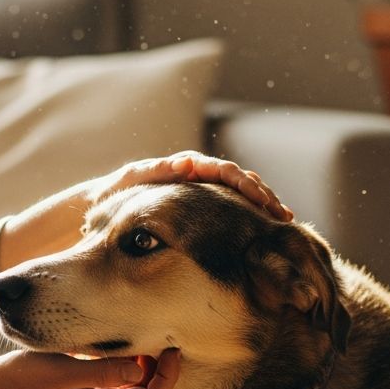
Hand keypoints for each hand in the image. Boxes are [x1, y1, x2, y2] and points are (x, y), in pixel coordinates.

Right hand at [0, 348, 181, 388]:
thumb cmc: (24, 379)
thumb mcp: (65, 370)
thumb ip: (103, 371)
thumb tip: (139, 369)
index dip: (168, 378)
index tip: (172, 350)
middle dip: (161, 371)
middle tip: (164, 339)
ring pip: (132, 388)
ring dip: (145, 366)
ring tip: (146, 338)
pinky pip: (115, 381)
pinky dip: (125, 365)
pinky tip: (119, 344)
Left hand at [93, 151, 292, 220]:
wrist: (106, 201)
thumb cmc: (117, 191)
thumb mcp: (134, 179)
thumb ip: (157, 170)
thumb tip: (187, 163)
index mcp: (187, 167)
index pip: (224, 171)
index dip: (244, 183)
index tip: (260, 197)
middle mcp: (199, 174)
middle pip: (240, 179)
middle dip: (262, 194)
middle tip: (280, 213)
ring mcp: (203, 188)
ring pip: (241, 191)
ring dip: (263, 202)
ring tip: (283, 218)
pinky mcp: (203, 203)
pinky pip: (233, 204)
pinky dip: (252, 212)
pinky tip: (268, 225)